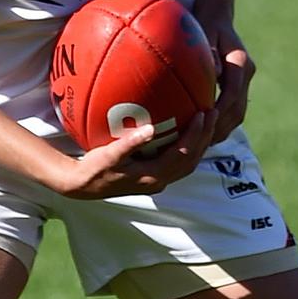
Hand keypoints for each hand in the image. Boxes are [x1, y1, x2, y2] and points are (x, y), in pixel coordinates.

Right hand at [55, 110, 216, 199]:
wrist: (84, 186)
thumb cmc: (95, 168)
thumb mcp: (109, 154)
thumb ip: (131, 143)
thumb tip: (151, 129)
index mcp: (152, 175)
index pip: (183, 154)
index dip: (196, 135)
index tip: (203, 113)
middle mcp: (159, 180)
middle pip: (191, 159)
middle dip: (205, 137)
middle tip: (213, 111)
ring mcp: (157, 180)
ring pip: (187, 163)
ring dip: (199, 143)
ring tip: (206, 121)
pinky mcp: (153, 176)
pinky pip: (178, 161)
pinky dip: (187, 147)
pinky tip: (185, 130)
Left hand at [207, 24, 254, 142]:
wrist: (218, 16)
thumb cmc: (206, 22)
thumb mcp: (205, 31)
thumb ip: (210, 51)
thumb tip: (215, 73)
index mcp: (241, 61)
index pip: (232, 92)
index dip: (221, 109)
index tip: (205, 122)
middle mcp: (247, 72)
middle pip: (238, 108)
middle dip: (222, 127)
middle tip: (202, 142)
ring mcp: (245, 80)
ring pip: (238, 113)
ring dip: (223, 129)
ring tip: (202, 145)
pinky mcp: (239, 85)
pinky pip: (233, 109)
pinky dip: (222, 123)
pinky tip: (204, 133)